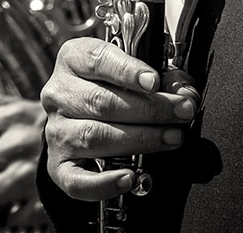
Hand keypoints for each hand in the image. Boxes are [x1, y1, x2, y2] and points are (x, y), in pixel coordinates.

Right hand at [41, 38, 196, 201]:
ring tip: (172, 138)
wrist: (80, 116)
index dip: (127, 71)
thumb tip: (186, 93)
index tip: (154, 82)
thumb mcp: (131, 69)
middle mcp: (58, 94)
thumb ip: (161, 77)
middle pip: (101, 102)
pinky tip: (130, 178)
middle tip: (182, 113)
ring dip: (140, 139)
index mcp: (72, 59)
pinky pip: (76, 180)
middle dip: (149, 109)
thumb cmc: (112, 88)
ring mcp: (55, 131)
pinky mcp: (58, 166)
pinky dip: (104, 182)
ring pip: (94, 136)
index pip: (97, 60)